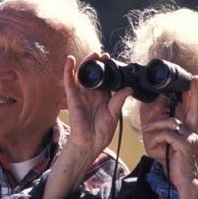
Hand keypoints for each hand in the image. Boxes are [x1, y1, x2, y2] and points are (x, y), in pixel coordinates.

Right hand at [40, 55, 129, 198]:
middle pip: (93, 74)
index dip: (108, 69)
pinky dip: (68, 70)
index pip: (105, 79)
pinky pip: (69, 82)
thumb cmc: (100, 132)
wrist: (90, 143)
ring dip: (86, 63)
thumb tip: (128, 89)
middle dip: (98, 63)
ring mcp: (81, 95)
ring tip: (92, 55)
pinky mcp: (72, 98)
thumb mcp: (114, 114)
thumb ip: (119, 100)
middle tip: (104, 55)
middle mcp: (91, 94)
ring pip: (82, 75)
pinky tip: (70, 60)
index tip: (113, 60)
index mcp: (102, 97)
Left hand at [140, 76, 197, 198]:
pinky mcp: (184, 145)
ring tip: (146, 132)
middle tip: (193, 80)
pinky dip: (156, 139)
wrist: (187, 183)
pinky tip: (153, 147)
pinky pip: (166, 135)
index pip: (195, 110)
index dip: (195, 95)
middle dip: (193, 93)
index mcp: (192, 131)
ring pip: (170, 123)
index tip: (194, 81)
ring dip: (155, 126)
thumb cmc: (178, 165)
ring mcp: (191, 138)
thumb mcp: (174, 146)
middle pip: (193, 108)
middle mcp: (195, 132)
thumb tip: (161, 122)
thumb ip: (171, 133)